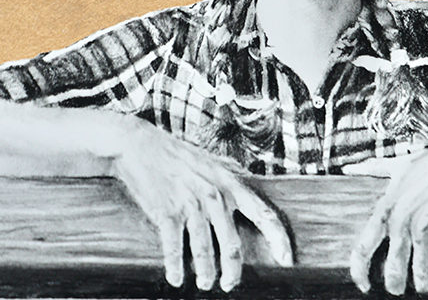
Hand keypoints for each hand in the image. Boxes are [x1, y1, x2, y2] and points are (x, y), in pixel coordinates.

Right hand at [111, 122, 293, 291]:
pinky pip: (174, 247)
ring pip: (205, 250)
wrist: (140, 144)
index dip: (279, 240)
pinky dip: (176, 266)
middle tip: (229, 284)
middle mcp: (215, 196)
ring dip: (206, 272)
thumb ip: (232, 175)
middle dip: (233, 270)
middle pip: (233, 243)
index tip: (286, 260)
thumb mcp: (213, 161)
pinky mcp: (166, 211)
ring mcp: (190, 204)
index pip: (264, 214)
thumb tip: (249, 183)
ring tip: (206, 283)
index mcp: (230, 184)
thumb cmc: (178, 155)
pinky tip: (176, 278)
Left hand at [349, 130, 427, 294]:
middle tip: (397, 290)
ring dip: (421, 283)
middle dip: (395, 283)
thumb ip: (374, 168)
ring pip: (418, 269)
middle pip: (392, 265)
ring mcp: (425, 227)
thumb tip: (350, 168)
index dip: (359, 270)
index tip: (362, 283)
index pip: (364, 245)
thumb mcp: (402, 164)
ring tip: (423, 289)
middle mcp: (403, 219)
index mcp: (389, 205)